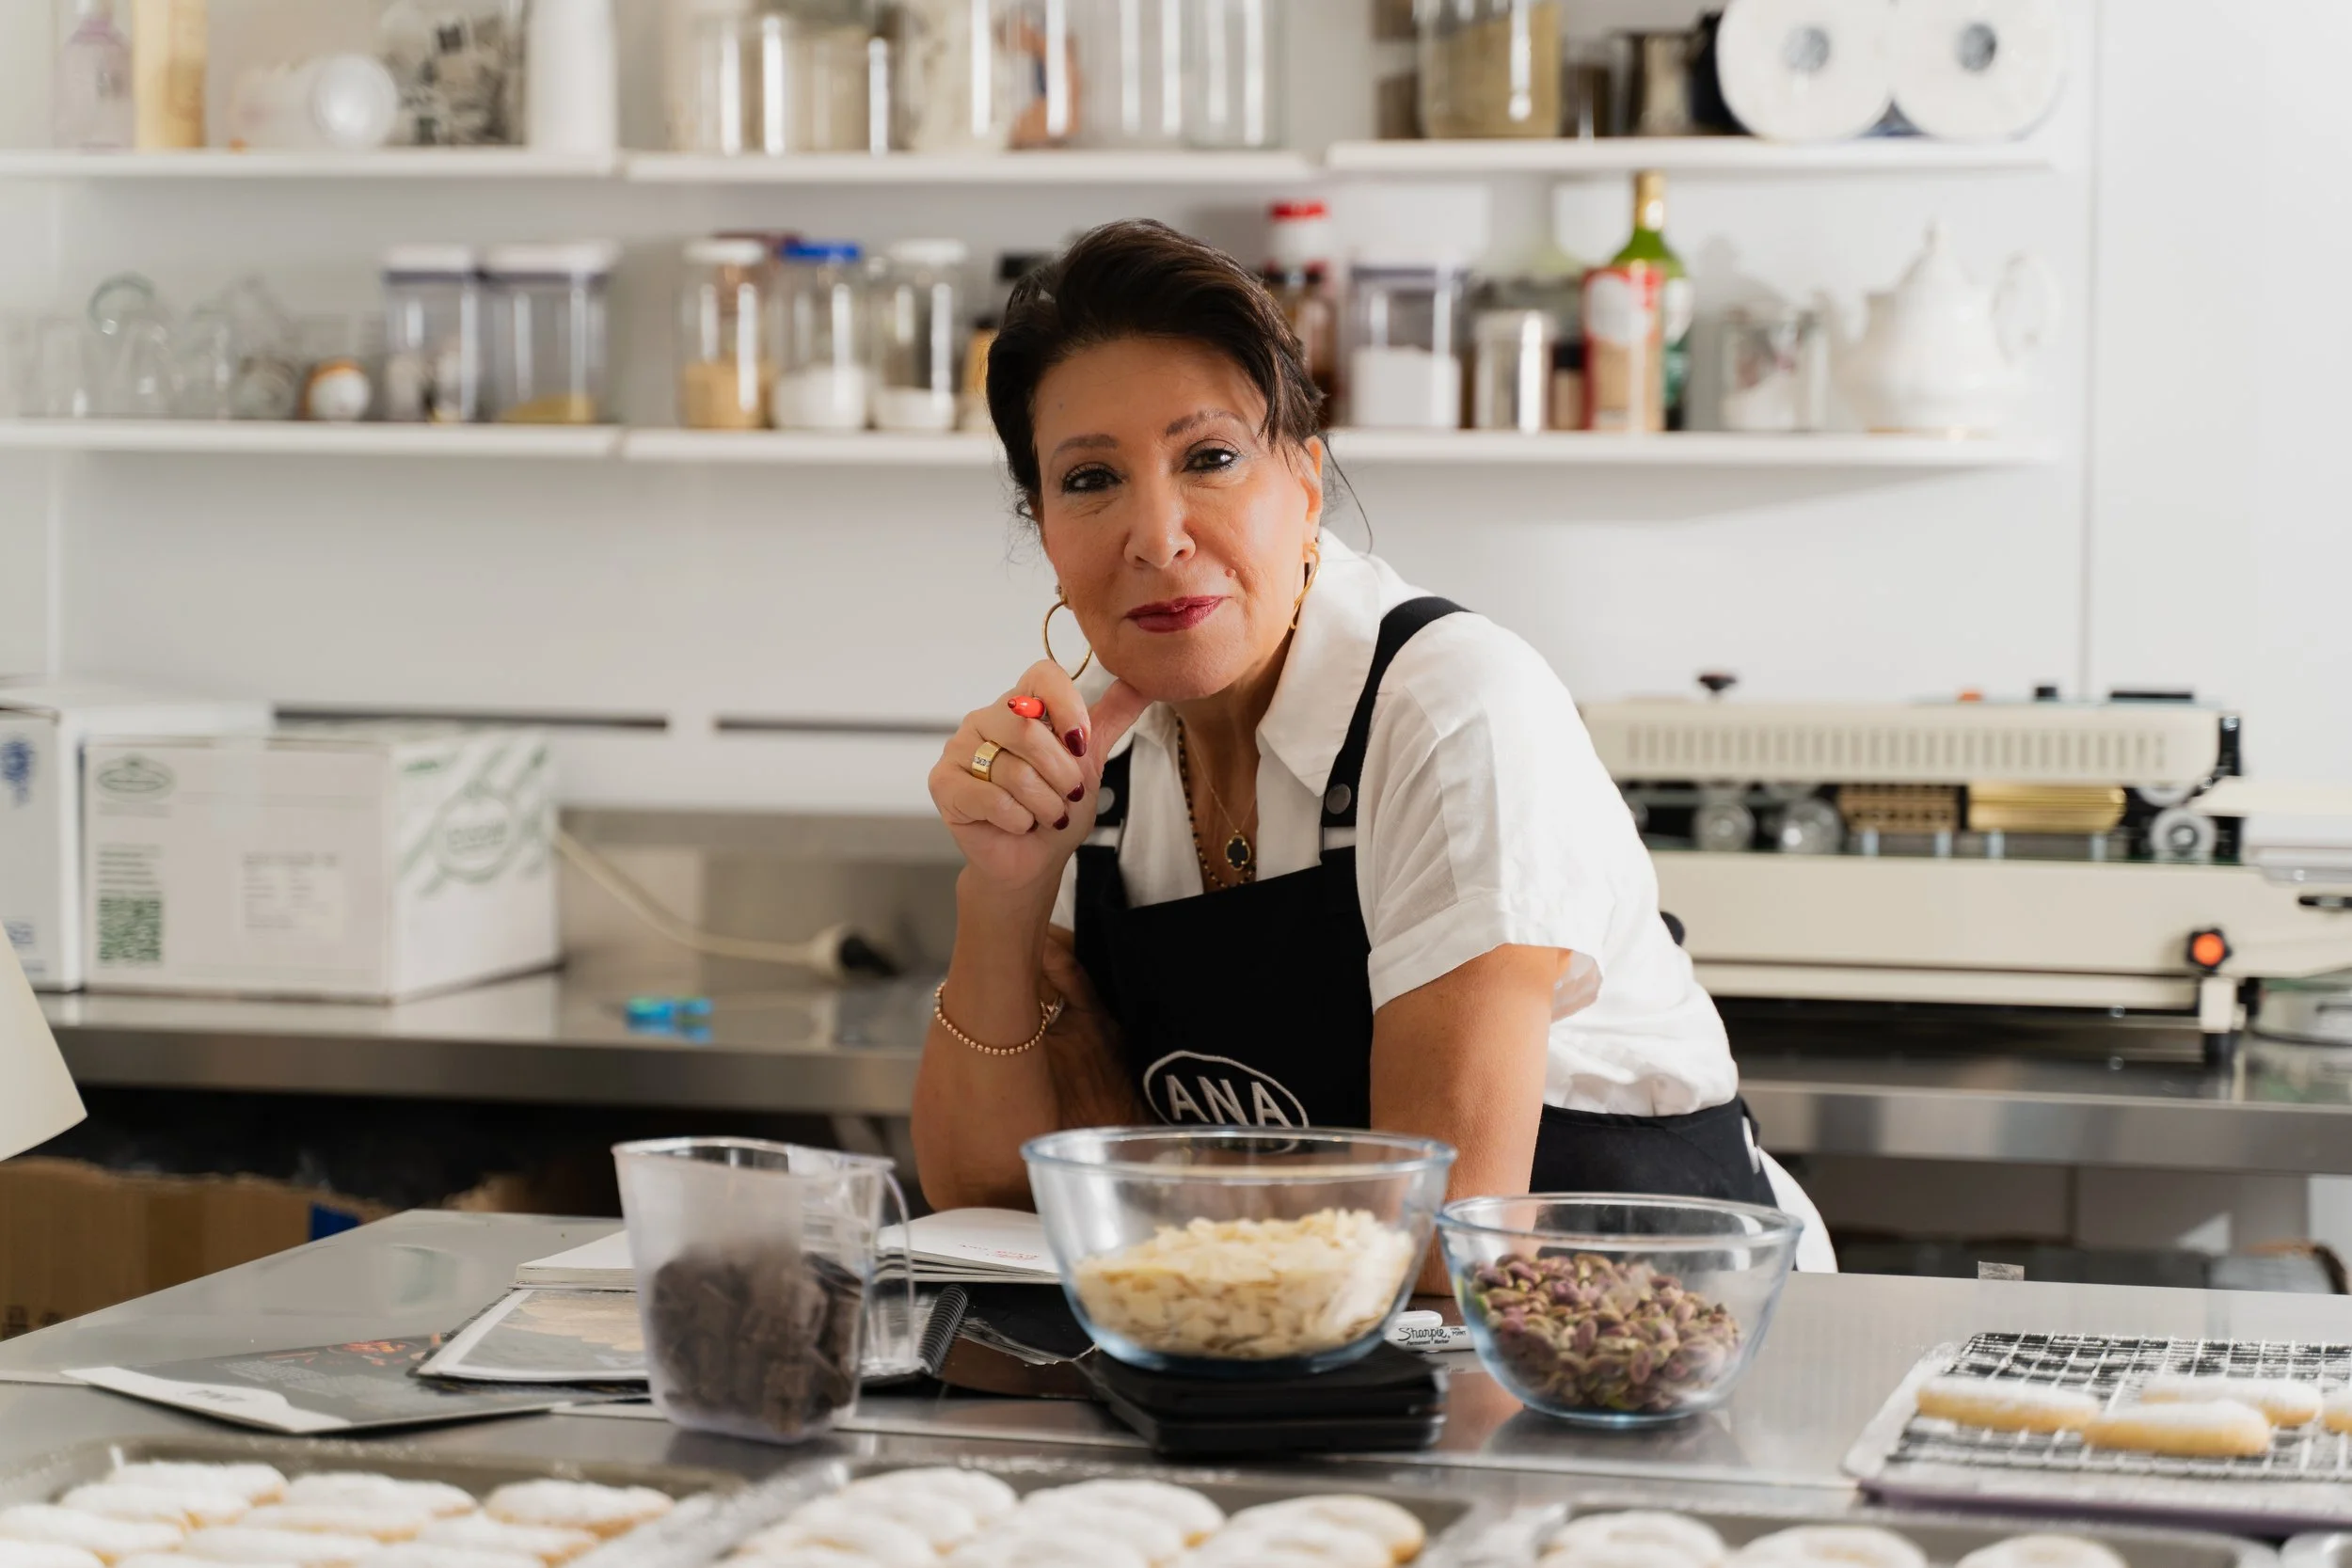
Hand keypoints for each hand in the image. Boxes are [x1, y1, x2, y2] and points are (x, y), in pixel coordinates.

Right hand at [930, 661, 1148, 895]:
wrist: (1033, 858)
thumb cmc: (1057, 806)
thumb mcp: (1090, 760)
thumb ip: (1110, 718)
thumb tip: (1143, 681)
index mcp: (1020, 703)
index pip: (1042, 675)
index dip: (1068, 706)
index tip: (1082, 744)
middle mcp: (986, 718)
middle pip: (1028, 729)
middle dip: (1062, 774)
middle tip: (1068, 795)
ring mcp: (960, 749)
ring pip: (1014, 771)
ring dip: (1044, 804)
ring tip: (1045, 815)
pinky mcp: (944, 783)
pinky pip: (993, 799)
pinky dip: (1018, 820)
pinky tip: (1018, 824)